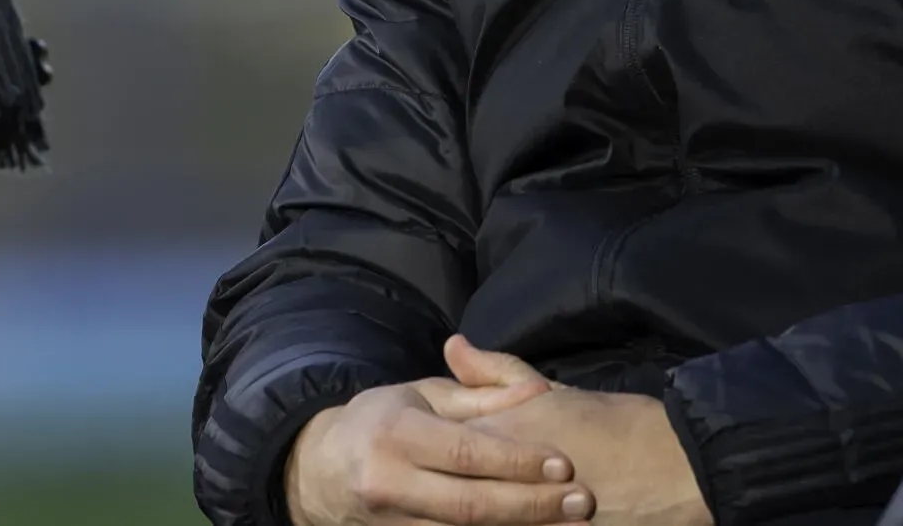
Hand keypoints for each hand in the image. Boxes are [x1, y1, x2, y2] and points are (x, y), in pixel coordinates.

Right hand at [284, 366, 593, 524]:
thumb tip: (539, 390)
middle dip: (531, 505)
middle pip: (470, 504)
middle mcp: (389, 482)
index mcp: (395, 434)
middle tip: (582, 501)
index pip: (465, 452)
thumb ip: (482, 395)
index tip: (563, 463)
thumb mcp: (423, 396)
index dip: (516, 461)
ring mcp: (392, 523)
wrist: (320, 472)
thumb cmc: (381, 422)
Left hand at [439, 339, 709, 525]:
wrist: (680, 469)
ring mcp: (528, 517)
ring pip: (479, 521)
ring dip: (475, 516)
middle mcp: (502, 479)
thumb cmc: (617, 423)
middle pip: (454, 500)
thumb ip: (496, 373)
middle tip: (450, 496)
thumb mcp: (555, 391)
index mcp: (496, 436)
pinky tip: (516, 525)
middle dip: (446, 500)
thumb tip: (453, 346)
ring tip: (489, 513)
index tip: (439, 464)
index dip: (435, 460)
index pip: (442, 450)